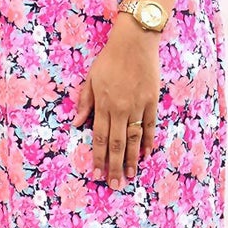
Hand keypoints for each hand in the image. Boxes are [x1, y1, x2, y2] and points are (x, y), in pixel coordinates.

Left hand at [72, 15, 161, 187]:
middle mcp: (119, 108)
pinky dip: (148, 141)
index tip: (97, 174)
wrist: (134, 42)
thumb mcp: (91, 78)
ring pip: (134, 138)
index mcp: (103, 104)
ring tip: (130, 175)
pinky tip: (146, 154)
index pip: (99, 138)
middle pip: (116, 143)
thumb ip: (85, 102)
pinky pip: (149, 126)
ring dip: (132, 159)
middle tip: (115, 184)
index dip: (98, 158)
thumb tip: (76, 124)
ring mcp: (137, 106)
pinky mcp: (151, 101)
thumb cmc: (110, 59)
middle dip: (115, 166)